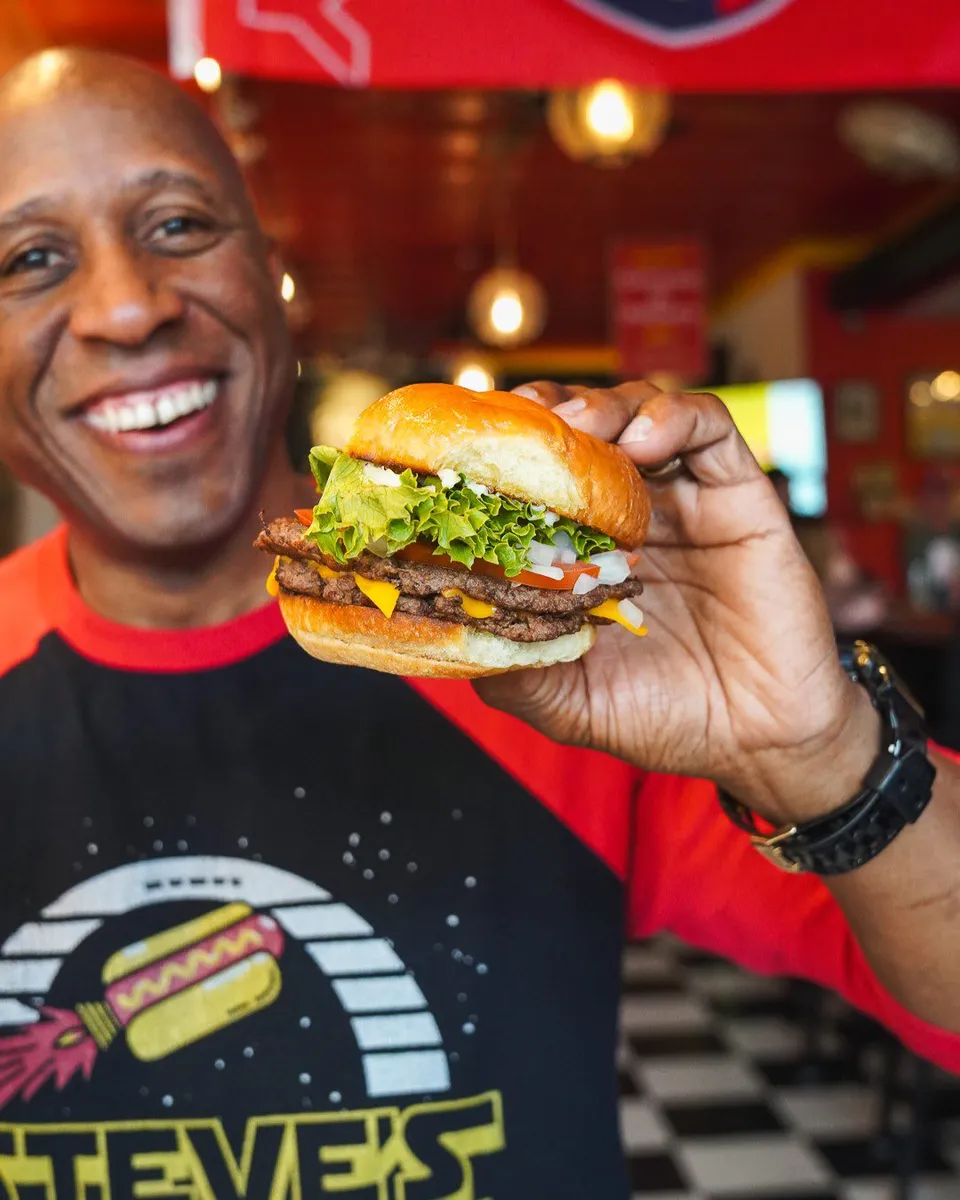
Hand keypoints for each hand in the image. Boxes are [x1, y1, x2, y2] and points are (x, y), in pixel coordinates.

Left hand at [475, 381, 878, 822]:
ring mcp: (683, 500)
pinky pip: (709, 428)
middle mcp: (629, 516)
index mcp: (583, 552)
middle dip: (545, 415)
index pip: (535, 478)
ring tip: (577, 429)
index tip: (470, 450)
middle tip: (521, 427)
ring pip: (637, 412)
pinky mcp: (739, 494)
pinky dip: (672, 418)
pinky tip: (643, 441)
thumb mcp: (568, 702)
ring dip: (602, 407)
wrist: (761, 741)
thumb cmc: (664, 718)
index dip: (503, 454)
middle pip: (581, 429)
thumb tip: (451, 635)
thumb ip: (514, 670)